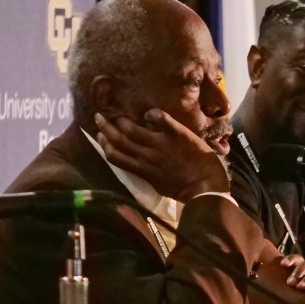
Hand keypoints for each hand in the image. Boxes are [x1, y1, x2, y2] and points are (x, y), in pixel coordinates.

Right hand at [94, 110, 229, 200]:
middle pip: (119, 140)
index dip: (105, 145)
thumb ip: (146, 173)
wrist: (206, 186)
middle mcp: (146, 155)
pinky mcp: (177, 134)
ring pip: (133, 129)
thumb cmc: (184, 189)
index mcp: (142, 170)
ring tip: (117, 114)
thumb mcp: (158, 185)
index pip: (115, 156)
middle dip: (106, 128)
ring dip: (122, 121)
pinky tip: (149, 113)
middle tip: (99, 117)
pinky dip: (153, 114)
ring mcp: (161, 144)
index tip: (100, 136)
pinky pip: (161, 119)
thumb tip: (138, 164)